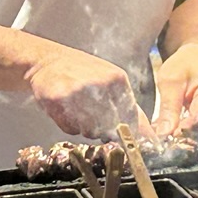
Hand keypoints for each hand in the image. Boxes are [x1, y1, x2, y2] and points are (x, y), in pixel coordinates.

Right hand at [24, 44, 145, 137]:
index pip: (130, 119)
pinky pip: (71, 128)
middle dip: (102, 130)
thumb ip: (130, 108)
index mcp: (118, 79)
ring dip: (84, 127)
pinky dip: (68, 125)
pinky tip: (65, 109)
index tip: (118, 136)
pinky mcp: (58, 99)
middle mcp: (100, 84)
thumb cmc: (82, 73)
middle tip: (91, 116)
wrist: (48, 61)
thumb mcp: (112, 82)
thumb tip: (150, 137)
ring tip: (77, 110)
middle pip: (110, 129)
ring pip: (90, 131)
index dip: (124, 133)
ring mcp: (79, 91)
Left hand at [153, 43, 197, 142]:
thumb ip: (167, 108)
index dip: (183, 130)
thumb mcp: (169, 81)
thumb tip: (164, 134)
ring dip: (192, 137)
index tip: (168, 132)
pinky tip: (189, 126)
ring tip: (177, 126)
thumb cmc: (185, 66)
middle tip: (168, 131)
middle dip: (185, 135)